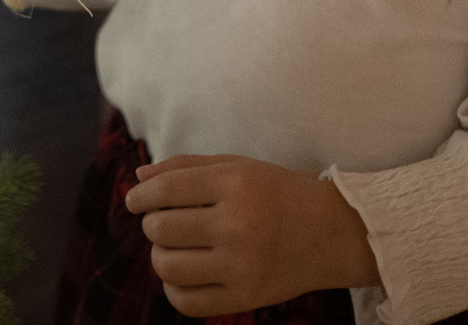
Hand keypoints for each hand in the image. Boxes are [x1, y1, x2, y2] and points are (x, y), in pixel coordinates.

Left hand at [124, 154, 378, 314]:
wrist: (332, 233)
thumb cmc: (279, 193)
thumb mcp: (238, 166)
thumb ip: (186, 167)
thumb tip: (139, 177)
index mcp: (236, 185)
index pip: (167, 189)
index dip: (140, 195)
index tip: (134, 200)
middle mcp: (238, 225)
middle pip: (162, 228)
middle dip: (152, 224)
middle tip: (163, 222)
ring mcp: (242, 265)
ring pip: (168, 266)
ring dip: (160, 255)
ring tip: (173, 247)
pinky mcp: (247, 297)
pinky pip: (187, 301)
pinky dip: (174, 288)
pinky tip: (184, 273)